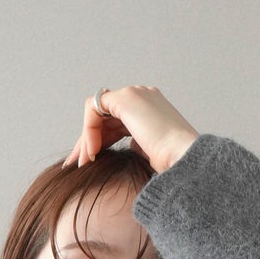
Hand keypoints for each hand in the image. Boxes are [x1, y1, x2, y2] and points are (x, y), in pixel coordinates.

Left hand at [60, 85, 198, 176]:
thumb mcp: (151, 153)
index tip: (91, 161)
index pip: (117, 120)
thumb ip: (138, 145)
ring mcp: (135, 94)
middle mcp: (143, 96)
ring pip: (97, 113)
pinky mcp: (126, 98)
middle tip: (76, 163)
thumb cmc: (173, 164)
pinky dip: (89, 131)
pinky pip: (94, 110)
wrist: (183, 159)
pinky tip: (92, 152)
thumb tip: (129, 149)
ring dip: (87, 139)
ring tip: (83, 163)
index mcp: (152, 108)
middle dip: (88, 139)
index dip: (101, 139)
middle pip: (104, 115)